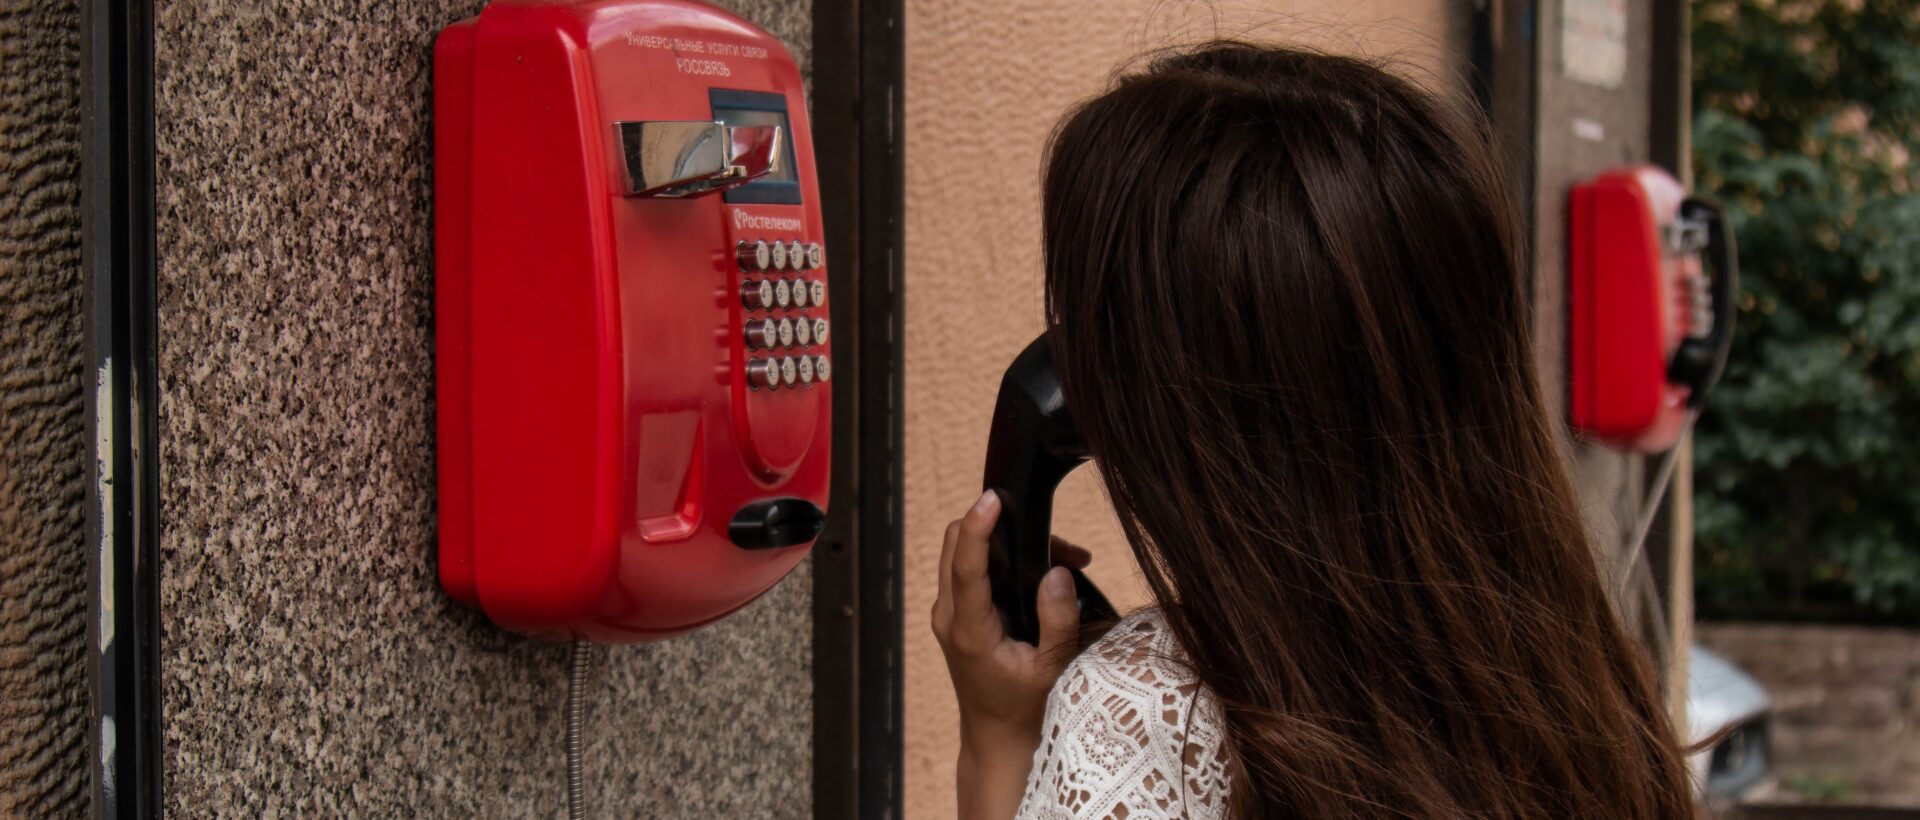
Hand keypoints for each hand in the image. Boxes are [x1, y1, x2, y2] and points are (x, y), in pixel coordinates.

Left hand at [932, 491, 1088, 818]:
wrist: (998, 737)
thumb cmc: (1026, 708)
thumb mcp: (1052, 669)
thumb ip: (1057, 620)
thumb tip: (1058, 572)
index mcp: (970, 630)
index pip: (965, 565)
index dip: (977, 527)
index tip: (993, 499)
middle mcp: (949, 617)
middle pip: (955, 544)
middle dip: (998, 527)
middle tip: (1053, 538)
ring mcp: (949, 614)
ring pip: (962, 552)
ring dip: (1004, 542)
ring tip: (1063, 556)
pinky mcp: (956, 614)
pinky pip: (970, 570)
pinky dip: (1001, 558)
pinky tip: (1044, 571)